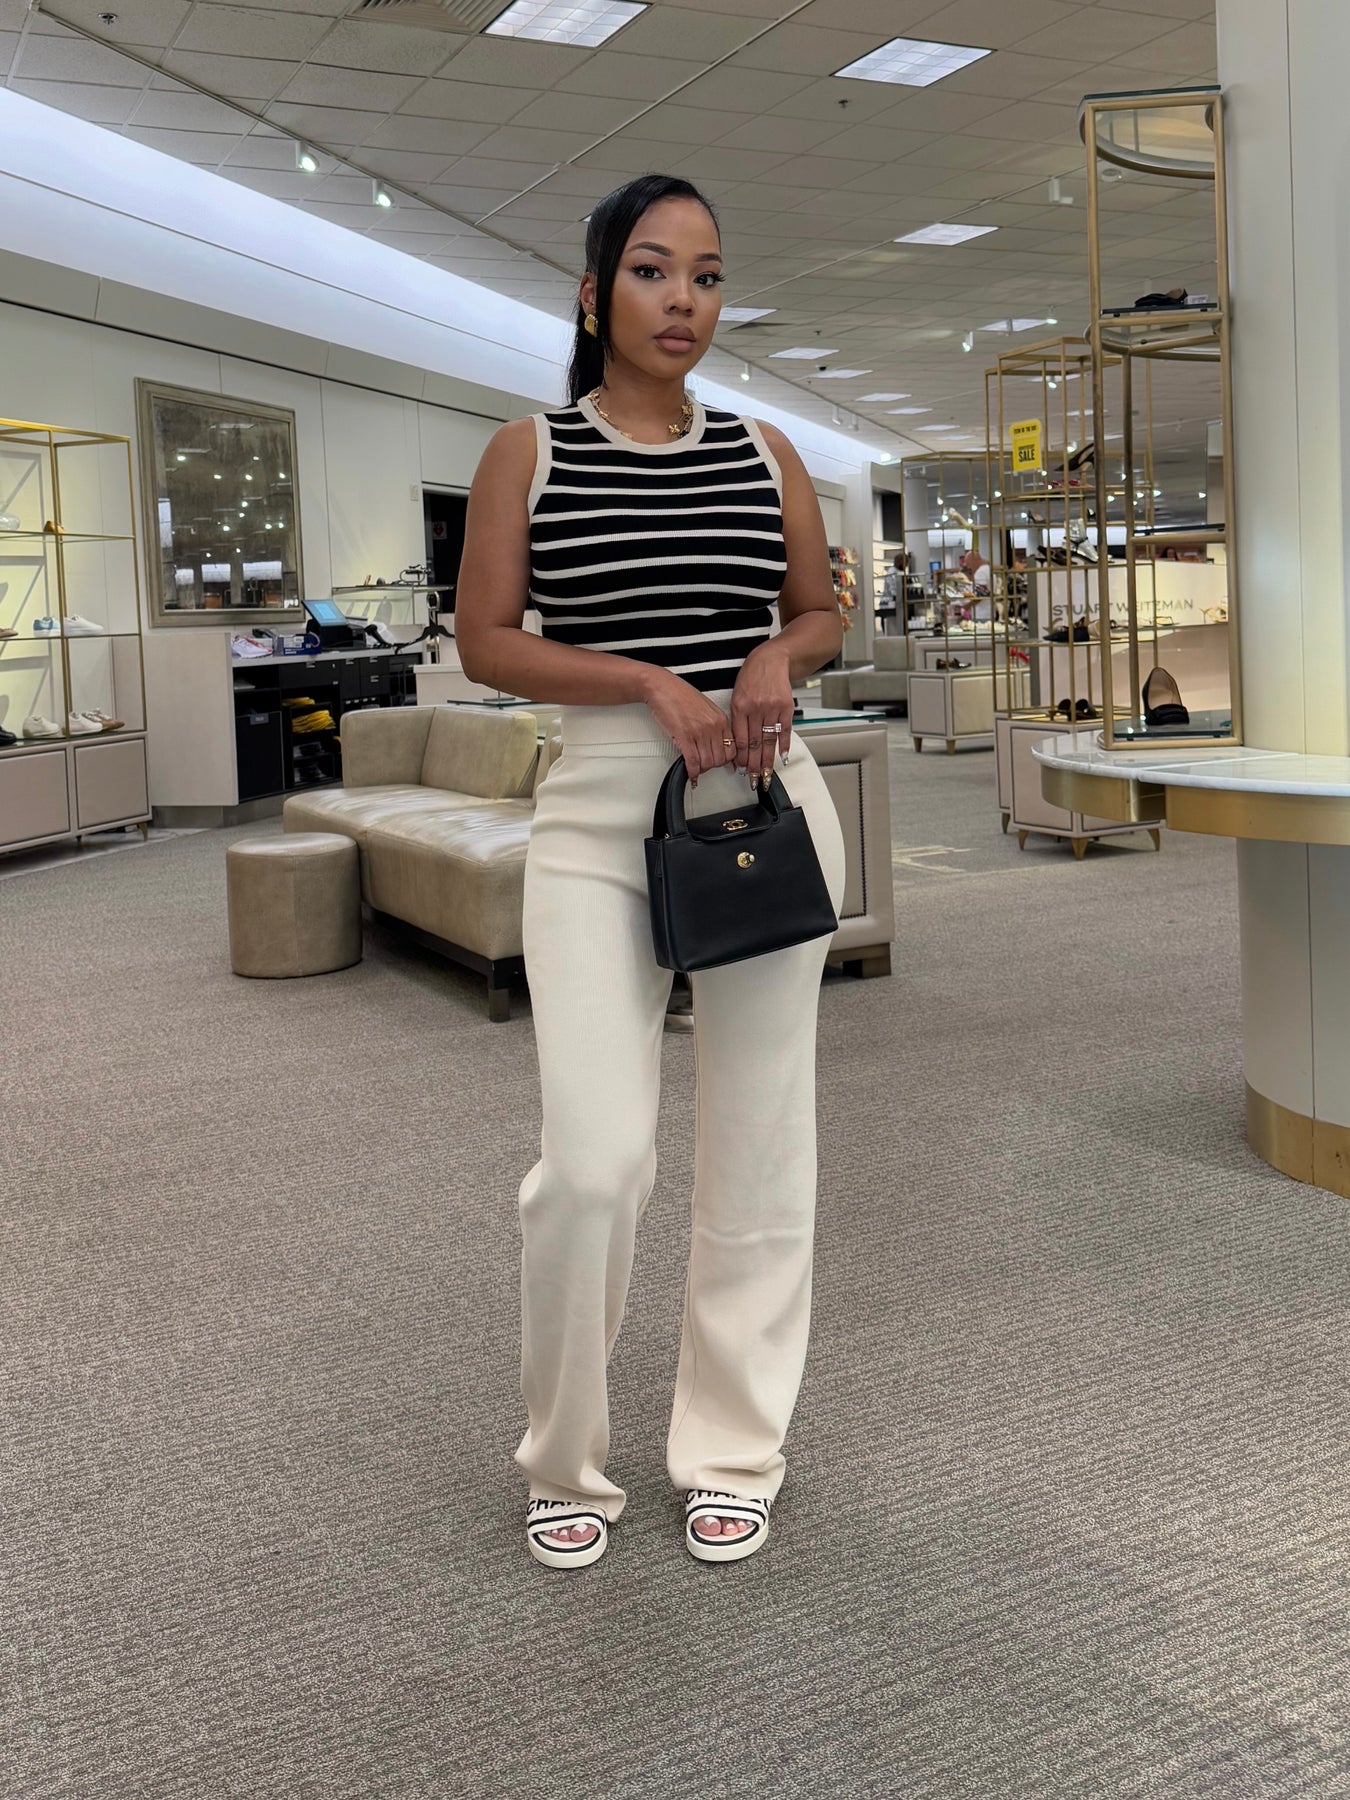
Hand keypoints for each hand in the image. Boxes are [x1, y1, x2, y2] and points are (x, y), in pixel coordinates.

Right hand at [641, 669, 736, 784]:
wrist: (661, 686)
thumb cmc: (679, 694)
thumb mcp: (706, 708)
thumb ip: (714, 725)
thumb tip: (715, 743)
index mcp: (721, 719)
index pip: (732, 749)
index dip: (725, 760)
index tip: (719, 763)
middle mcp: (713, 726)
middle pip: (720, 759)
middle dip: (712, 766)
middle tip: (704, 765)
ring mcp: (699, 732)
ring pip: (707, 763)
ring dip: (700, 769)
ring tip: (695, 767)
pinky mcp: (684, 736)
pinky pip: (692, 761)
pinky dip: (691, 771)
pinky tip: (689, 772)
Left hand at [731, 642, 793, 787]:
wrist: (771, 660)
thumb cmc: (752, 677)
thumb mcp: (737, 695)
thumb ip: (738, 719)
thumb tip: (738, 744)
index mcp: (740, 707)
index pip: (740, 739)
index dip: (741, 757)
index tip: (740, 769)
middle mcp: (756, 708)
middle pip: (755, 743)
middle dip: (753, 765)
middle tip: (753, 779)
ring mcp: (772, 708)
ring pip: (769, 740)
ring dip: (768, 760)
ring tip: (765, 774)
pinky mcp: (786, 707)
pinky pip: (785, 730)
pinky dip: (784, 744)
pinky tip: (782, 757)